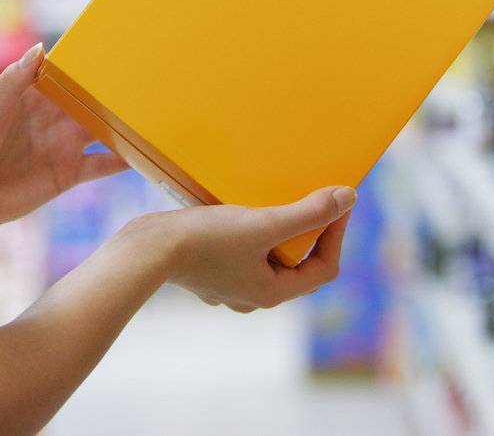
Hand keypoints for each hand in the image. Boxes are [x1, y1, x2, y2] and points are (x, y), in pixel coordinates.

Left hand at [0, 43, 128, 236]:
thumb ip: (13, 81)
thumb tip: (40, 49)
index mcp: (36, 97)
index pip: (67, 76)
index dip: (87, 64)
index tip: (114, 49)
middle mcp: (55, 119)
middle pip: (91, 101)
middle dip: (113, 92)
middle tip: (145, 78)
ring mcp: (65, 146)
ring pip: (103, 130)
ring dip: (124, 123)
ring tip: (152, 113)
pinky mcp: (70, 173)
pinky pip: (102, 165)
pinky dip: (123, 160)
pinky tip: (144, 154)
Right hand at [126, 186, 354, 311]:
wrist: (145, 249)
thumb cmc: (203, 240)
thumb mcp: (262, 223)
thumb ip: (307, 213)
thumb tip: (348, 198)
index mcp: (271, 292)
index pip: (323, 267)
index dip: (337, 234)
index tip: (338, 202)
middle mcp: (252, 295)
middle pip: (296, 263)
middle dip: (307, 231)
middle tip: (309, 197)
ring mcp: (228, 284)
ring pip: (267, 257)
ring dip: (278, 230)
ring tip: (274, 201)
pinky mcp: (209, 269)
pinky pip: (241, 251)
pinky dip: (250, 231)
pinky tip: (240, 210)